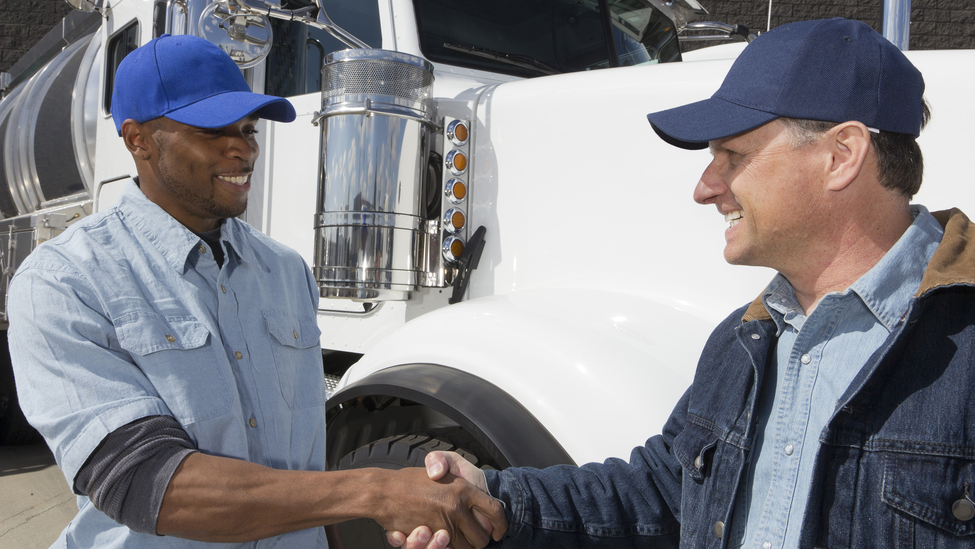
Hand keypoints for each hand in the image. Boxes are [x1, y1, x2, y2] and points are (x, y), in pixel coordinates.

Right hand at [375, 467, 505, 548]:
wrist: (382, 491)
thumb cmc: (409, 481)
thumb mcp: (437, 465)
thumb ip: (454, 469)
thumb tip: (465, 486)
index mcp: (463, 488)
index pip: (495, 510)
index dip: (501, 524)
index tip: (499, 531)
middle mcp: (457, 506)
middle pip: (481, 537)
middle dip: (478, 541)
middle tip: (472, 538)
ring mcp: (444, 523)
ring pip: (465, 548)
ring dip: (460, 547)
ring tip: (450, 537)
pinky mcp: (431, 536)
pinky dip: (443, 548)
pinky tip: (436, 537)